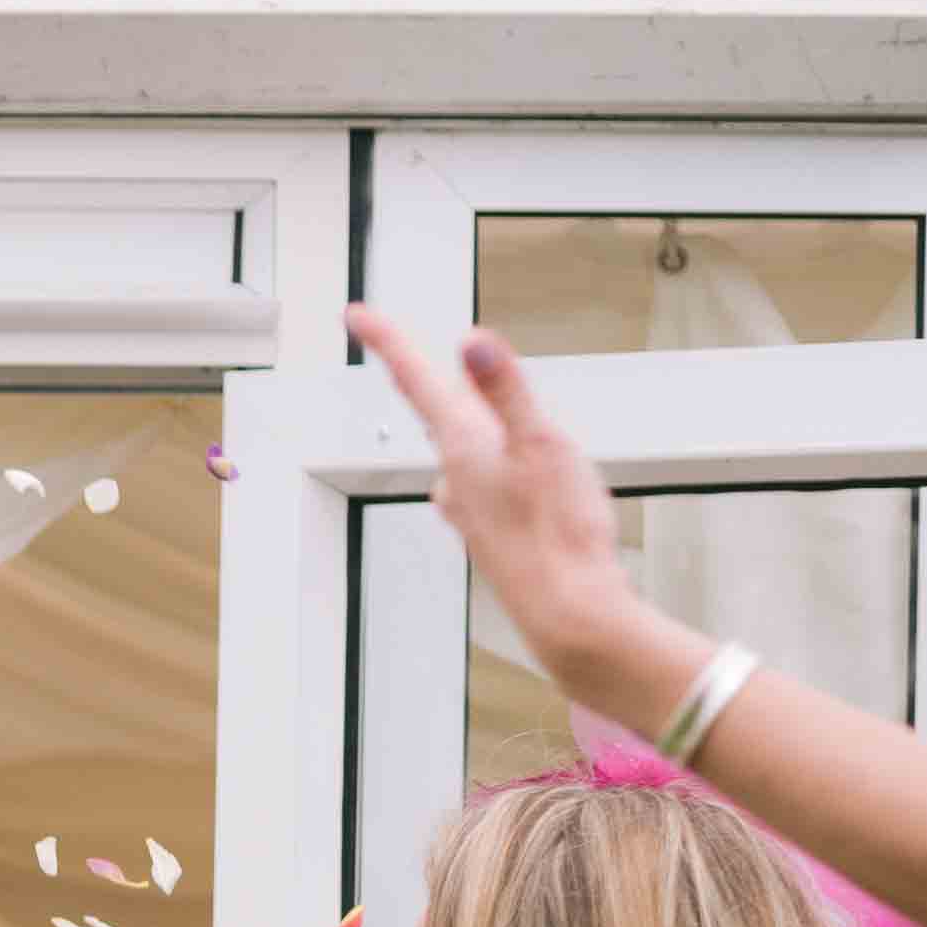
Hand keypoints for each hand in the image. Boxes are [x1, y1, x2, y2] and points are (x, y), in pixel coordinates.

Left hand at [341, 308, 655, 683]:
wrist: (570, 613)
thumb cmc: (560, 533)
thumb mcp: (543, 445)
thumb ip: (507, 391)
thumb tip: (472, 343)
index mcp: (463, 448)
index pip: (417, 381)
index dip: (388, 341)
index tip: (357, 313)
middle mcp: (454, 478)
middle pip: (437, 412)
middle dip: (430, 380)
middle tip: (402, 348)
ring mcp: (468, 509)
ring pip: (464, 450)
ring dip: (475, 427)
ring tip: (497, 414)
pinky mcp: (487, 533)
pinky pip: (485, 484)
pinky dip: (499, 468)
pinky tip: (524, 481)